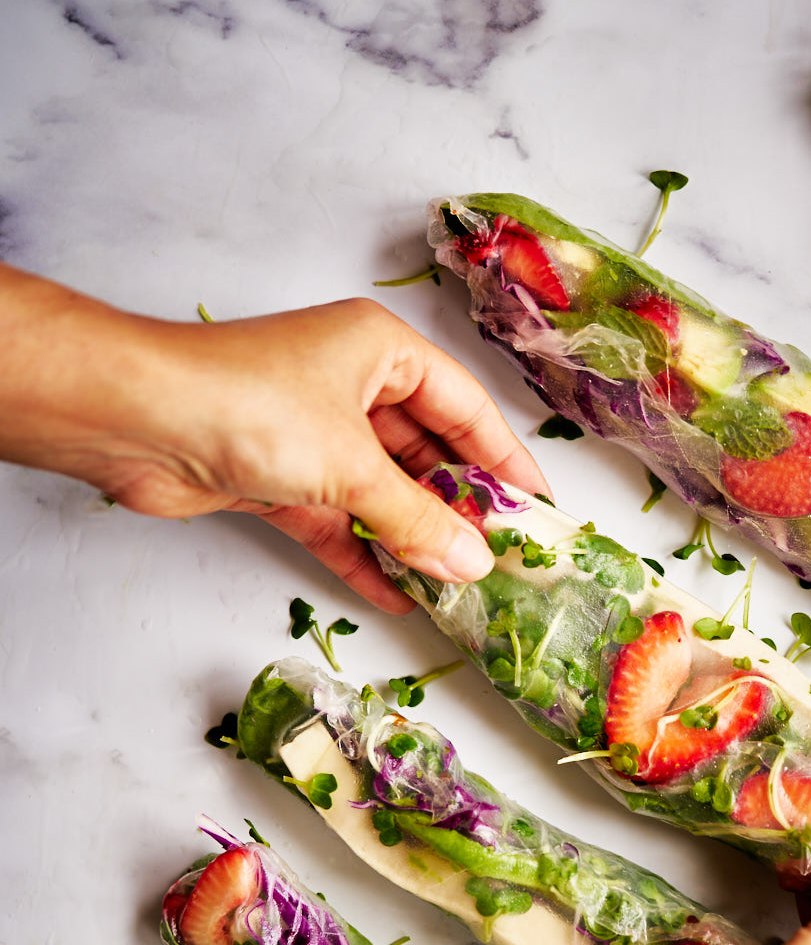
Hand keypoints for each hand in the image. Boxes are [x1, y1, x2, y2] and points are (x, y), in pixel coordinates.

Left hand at [0, 267, 548, 611]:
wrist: (137, 420)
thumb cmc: (248, 406)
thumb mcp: (353, 465)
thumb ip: (418, 520)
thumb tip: (474, 561)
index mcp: (380, 351)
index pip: (466, 409)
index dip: (505, 462)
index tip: (538, 511)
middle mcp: (349, 385)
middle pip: (425, 454)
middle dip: (458, 510)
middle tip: (501, 561)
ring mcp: (312, 433)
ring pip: (381, 493)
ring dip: (413, 540)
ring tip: (456, 588)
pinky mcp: (277, 477)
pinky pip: (337, 521)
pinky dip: (363, 555)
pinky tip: (397, 593)